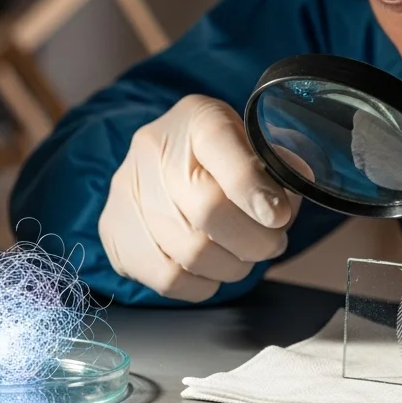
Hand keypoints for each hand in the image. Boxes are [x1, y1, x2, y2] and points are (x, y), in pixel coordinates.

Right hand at [99, 95, 299, 301]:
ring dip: (233, 266)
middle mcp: (153, 148)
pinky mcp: (114, 230)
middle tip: (272, 243)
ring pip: (191, 251)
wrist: (166, 163)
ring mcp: (128, 189)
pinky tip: (213, 270)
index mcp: (197, 118)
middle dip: (255, 240)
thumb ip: (277, 168)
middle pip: (208, 209)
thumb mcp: (256, 146)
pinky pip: (167, 278)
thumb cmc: (223, 159)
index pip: (220, 144)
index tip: (279, 216)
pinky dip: (202, 284)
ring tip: (245, 257)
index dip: (252, 187)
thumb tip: (287, 204)